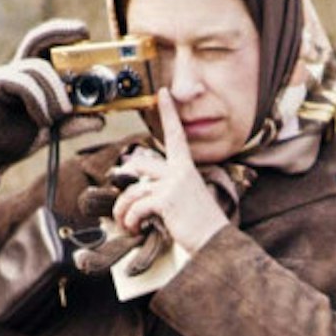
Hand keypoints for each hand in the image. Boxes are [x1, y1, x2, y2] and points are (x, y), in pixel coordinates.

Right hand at [0, 19, 91, 171]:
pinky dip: (39, 101)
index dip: (64, 35)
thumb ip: (75, 122)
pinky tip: (43, 121)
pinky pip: (23, 84)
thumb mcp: (54, 129)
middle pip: (37, 38)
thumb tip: (101, 119)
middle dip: (61, 32)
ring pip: (37, 68)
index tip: (86, 34)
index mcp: (33, 76)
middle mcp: (19, 70)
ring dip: (57, 92)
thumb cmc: (17, 137)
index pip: (48, 46)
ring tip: (61, 115)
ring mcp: (5, 75)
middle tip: (84, 33)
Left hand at [109, 89, 229, 258]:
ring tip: (125, 224)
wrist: (215, 242)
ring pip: (133, 190)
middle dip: (124, 181)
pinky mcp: (166, 200)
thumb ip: (171, 188)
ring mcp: (173, 184)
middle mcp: (180, 172)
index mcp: (187, 169)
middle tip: (120, 200)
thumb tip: (145, 189)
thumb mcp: (189, 200)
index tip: (163, 93)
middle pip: (140, 165)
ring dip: (123, 210)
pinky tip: (135, 228)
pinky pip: (136, 207)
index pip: (176, 135)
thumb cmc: (202, 226)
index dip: (169, 113)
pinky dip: (130, 220)